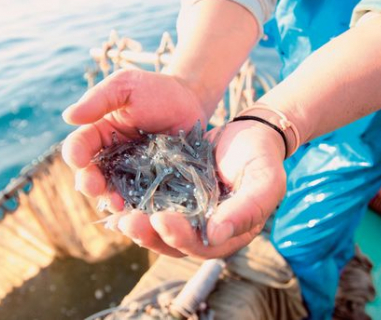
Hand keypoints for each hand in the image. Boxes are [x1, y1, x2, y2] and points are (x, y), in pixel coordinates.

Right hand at [62, 69, 208, 210]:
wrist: (191, 101)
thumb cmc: (155, 90)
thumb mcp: (125, 86)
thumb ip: (98, 99)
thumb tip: (67, 116)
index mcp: (99, 134)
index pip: (80, 146)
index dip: (75, 154)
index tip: (77, 158)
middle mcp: (111, 158)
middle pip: (93, 175)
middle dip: (89, 183)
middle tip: (92, 187)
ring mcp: (132, 174)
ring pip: (115, 192)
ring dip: (112, 200)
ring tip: (117, 204)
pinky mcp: (153, 184)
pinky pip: (142, 198)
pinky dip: (138, 206)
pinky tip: (139, 210)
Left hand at [115, 120, 286, 257]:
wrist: (250, 133)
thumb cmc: (262, 157)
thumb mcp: (265, 181)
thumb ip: (247, 209)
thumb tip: (215, 236)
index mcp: (228, 233)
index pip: (203, 246)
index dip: (180, 238)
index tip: (161, 221)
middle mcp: (205, 230)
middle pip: (174, 242)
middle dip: (149, 235)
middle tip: (128, 222)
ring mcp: (187, 214)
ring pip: (158, 229)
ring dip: (137, 225)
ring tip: (117, 217)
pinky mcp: (173, 196)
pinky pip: (152, 205)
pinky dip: (134, 204)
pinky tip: (116, 198)